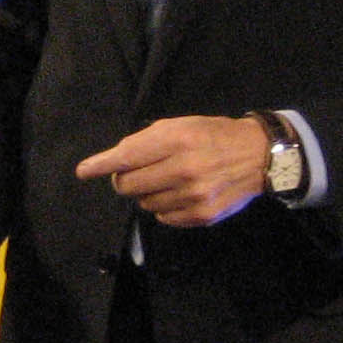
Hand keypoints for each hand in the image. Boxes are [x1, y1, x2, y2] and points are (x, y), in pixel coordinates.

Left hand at [76, 115, 269, 227]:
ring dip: (146, 193)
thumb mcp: (180, 125)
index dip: (101, 165)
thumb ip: (147, 141)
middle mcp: (184, 169)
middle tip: (135, 173)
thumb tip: (114, 161)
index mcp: (176, 140)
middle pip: (128, 186)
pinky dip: (163, 207)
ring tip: (165, 180)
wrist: (258, 155)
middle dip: (124, 180)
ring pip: (144, 203)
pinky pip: (163, 217)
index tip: (84, 172)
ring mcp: (194, 196)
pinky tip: (177, 194)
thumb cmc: (212, 135)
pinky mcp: (202, 215)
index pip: (126, 157)